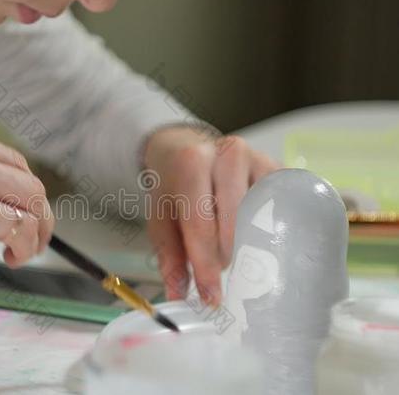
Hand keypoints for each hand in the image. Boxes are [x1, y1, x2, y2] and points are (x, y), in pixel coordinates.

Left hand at [143, 125, 277, 304]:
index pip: (201, 223)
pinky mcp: (281, 170)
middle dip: (226, 255)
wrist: (187, 149)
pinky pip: (284, 208)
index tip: (211, 296)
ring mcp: (259, 160)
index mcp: (192, 163)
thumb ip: (169, 256)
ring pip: (263, 215)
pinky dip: (273, 232)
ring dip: (251, 244)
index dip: (205, 264)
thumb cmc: (174, 188)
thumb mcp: (161, 217)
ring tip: (238, 257)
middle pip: (235, 220)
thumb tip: (179, 295)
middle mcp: (228, 154)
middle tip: (220, 270)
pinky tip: (263, 245)